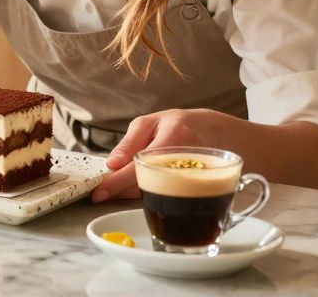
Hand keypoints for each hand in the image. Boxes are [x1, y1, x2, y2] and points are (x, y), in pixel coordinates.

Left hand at [90, 108, 221, 202]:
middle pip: (144, 185)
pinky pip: (165, 195)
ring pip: (154, 193)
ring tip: (113, 193)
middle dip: (119, 192)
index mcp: (170, 142)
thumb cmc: (180, 124)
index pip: (137, 169)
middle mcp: (182, 163)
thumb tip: (112, 164)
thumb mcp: (152, 122)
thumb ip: (130, 142)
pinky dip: (147, 193)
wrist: (219, 133)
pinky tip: (134, 191)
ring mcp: (190, 179)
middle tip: (100, 195)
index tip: (98, 194)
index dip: (115, 184)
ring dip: (130, 195)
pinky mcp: (195, 189)